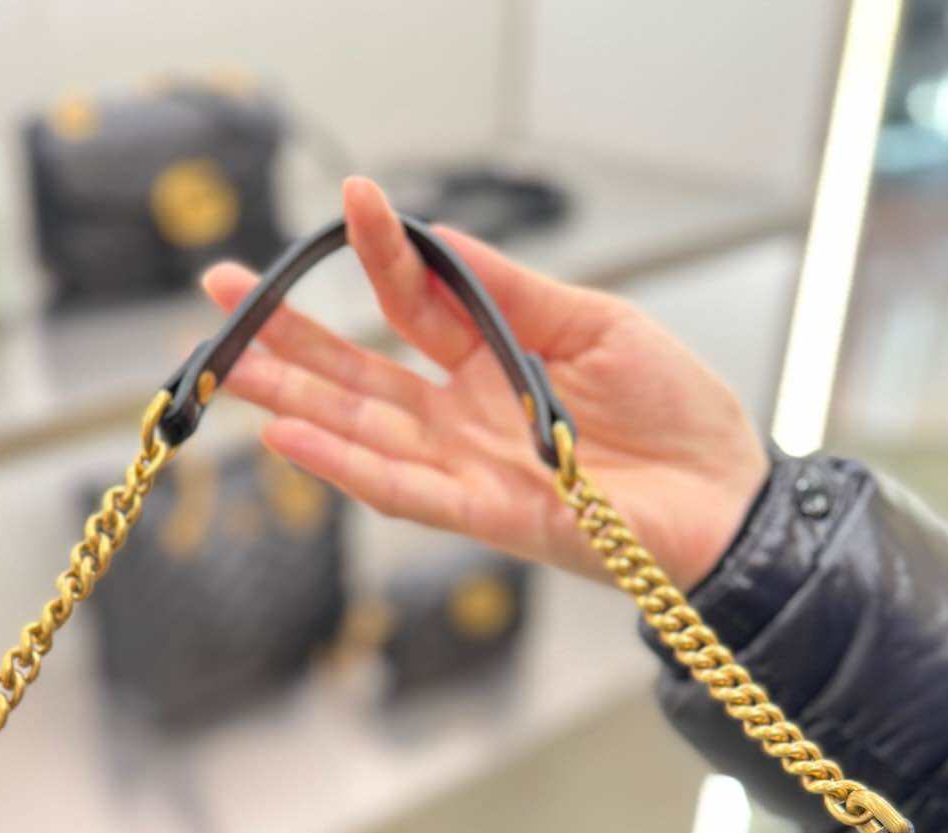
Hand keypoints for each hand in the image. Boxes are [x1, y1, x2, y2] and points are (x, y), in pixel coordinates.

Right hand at [199, 176, 767, 591]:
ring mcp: (467, 468)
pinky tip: (288, 437)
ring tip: (228, 361)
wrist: (726, 500)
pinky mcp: (485, 516)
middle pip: (357, 373)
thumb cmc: (675, 414)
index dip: (378, 254)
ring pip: (360, 430)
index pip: (412, 305)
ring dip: (290, 398)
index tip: (347, 201)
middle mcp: (464, 418)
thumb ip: (507, 291)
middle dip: (287, 336)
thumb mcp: (593, 322)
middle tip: (221, 290)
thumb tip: (433, 239)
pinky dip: (343, 465)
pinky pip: (400, 489)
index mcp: (491, 361)